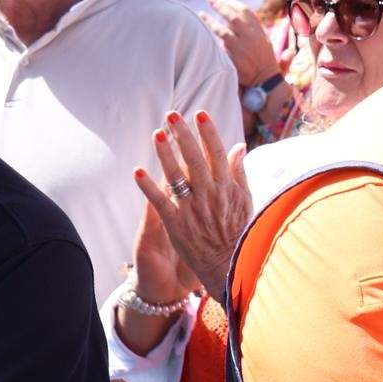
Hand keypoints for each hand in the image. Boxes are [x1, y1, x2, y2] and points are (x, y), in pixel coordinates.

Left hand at [132, 111, 250, 296]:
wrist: (229, 267)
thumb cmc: (239, 233)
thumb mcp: (245, 201)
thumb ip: (239, 172)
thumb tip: (238, 146)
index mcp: (227, 187)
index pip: (217, 153)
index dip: (208, 132)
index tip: (200, 114)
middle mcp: (209, 195)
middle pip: (195, 159)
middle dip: (184, 135)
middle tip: (172, 114)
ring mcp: (192, 209)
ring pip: (176, 176)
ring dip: (166, 154)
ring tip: (157, 133)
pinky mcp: (176, 224)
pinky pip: (160, 202)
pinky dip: (148, 186)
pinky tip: (137, 171)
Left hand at [202, 0, 280, 87]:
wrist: (265, 78)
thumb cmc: (264, 58)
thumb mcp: (263, 39)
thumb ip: (251, 28)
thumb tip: (235, 15)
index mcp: (258, 30)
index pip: (244, 10)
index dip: (231, 2)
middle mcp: (251, 37)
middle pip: (233, 17)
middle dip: (220, 6)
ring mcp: (242, 48)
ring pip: (223, 31)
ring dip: (211, 21)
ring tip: (201, 14)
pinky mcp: (234, 59)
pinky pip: (220, 47)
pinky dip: (212, 39)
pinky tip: (203, 33)